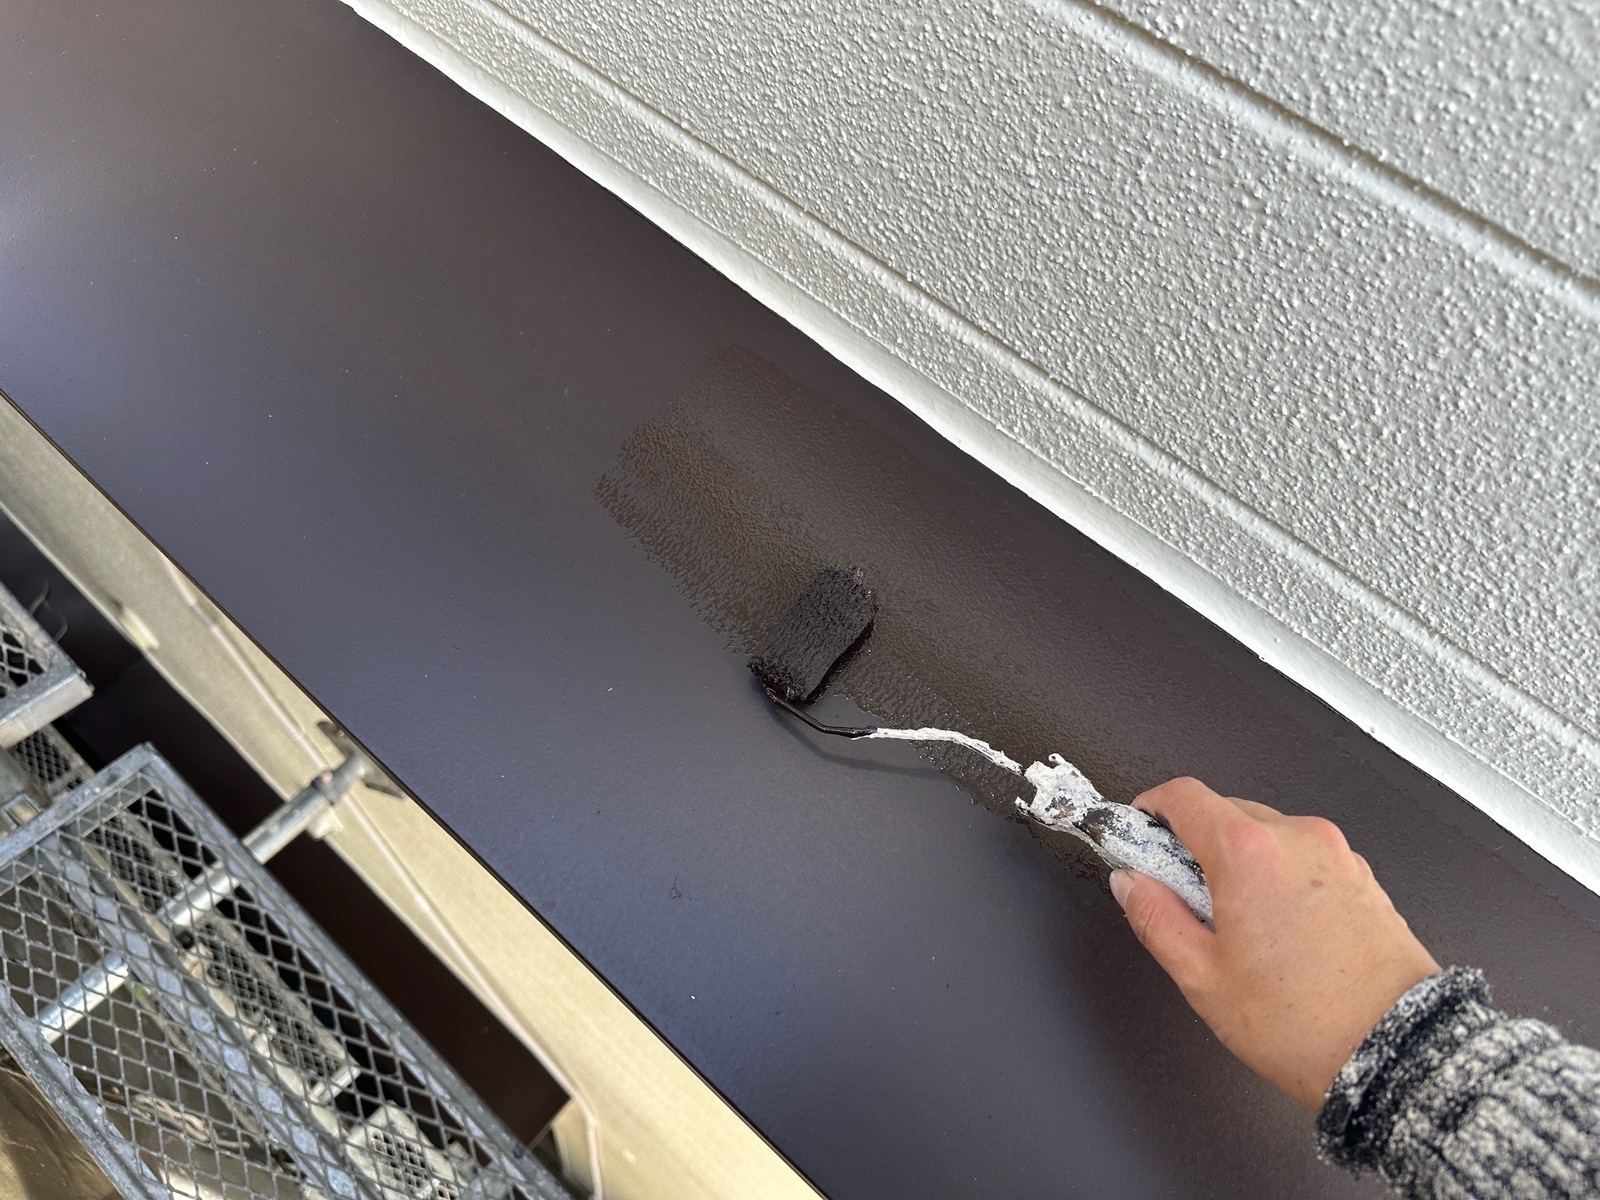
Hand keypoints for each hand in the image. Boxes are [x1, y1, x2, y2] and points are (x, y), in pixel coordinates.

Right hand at [1111, 776, 1438, 1108]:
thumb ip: (1155, 919)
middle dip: (1193, 844)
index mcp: (1248, 852)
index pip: (1182, 795)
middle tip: (1180, 896)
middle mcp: (1296, 839)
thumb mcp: (1202, 978)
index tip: (1137, 834)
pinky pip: (1305, 859)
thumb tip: (1132, 886)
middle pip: (1225, 812)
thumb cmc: (1309, 1023)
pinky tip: (1279, 933)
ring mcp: (1337, 855)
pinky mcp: (1364, 879)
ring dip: (1240, 862)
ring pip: (1268, 835)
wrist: (1398, 1053)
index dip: (1149, 809)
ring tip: (1236, 927)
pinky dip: (1281, 878)